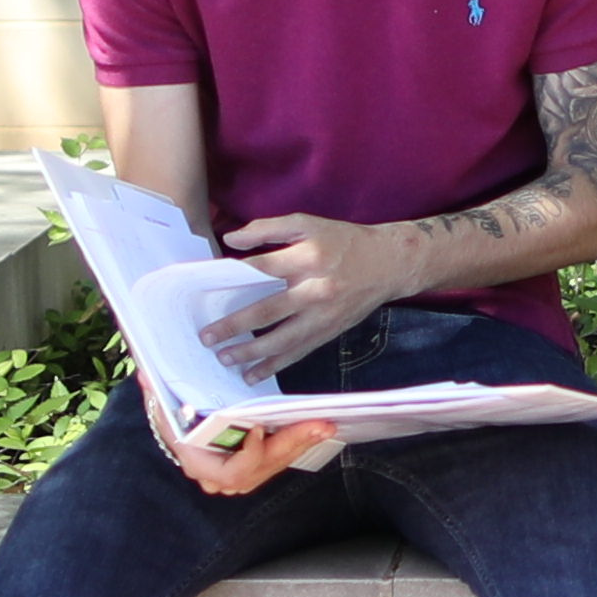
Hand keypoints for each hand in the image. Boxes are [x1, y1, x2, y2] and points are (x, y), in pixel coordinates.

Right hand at [168, 406, 343, 499]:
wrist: (175, 428)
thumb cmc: (169, 414)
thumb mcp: (161, 403)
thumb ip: (155, 392)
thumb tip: (147, 376)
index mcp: (198, 463)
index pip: (232, 471)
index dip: (249, 454)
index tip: (259, 429)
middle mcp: (220, 477)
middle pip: (263, 467)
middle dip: (292, 444)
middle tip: (319, 424)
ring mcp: (238, 476)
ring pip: (275, 465)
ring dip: (301, 444)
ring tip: (325, 424)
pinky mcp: (253, 467)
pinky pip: (278, 459)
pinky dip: (297, 443)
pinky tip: (317, 428)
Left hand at [213, 210, 412, 371]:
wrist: (389, 263)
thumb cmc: (343, 240)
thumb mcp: (308, 222)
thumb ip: (269, 228)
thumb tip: (231, 239)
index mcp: (309, 257)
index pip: (264, 268)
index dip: (234, 277)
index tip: (207, 289)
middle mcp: (316, 288)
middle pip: (269, 310)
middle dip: (236, 326)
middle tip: (208, 337)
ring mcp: (324, 315)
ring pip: (283, 339)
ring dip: (252, 352)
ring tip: (226, 359)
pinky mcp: (330, 331)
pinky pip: (299, 352)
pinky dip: (275, 365)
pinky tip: (253, 373)